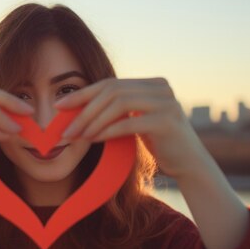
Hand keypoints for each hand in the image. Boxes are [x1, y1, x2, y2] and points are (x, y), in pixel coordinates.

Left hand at [54, 77, 212, 179]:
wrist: (189, 165)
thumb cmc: (159, 144)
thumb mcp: (136, 121)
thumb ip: (119, 109)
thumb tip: (78, 106)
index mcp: (152, 83)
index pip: (110, 84)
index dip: (83, 94)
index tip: (60, 106)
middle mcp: (160, 87)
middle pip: (112, 91)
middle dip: (84, 110)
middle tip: (65, 128)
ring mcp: (166, 102)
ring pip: (118, 104)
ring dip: (93, 120)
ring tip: (77, 136)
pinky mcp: (167, 121)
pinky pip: (128, 122)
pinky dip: (107, 131)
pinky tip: (93, 140)